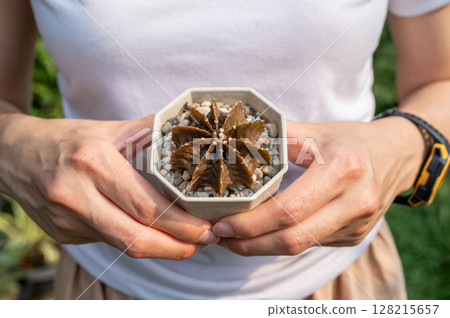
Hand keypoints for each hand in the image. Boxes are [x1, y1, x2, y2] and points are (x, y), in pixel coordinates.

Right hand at [0, 114, 217, 259]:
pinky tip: (155, 234)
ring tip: (188, 242)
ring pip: (122, 246)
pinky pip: (109, 242)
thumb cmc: (68, 138)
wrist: (14, 154)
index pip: (144, 205)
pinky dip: (137, 241)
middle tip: (205, 241)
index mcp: (92, 163)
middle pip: (135, 237)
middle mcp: (75, 194)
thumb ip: (150, 134)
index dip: (180, 224)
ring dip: (161, 249)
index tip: (206, 228)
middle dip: (177, 246)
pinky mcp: (63, 235)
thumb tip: (192, 136)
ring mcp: (66, 220)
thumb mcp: (109, 129)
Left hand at [212, 118, 423, 255]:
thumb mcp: (317, 131)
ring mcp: (358, 224)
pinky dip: (282, 242)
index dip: (252, 223)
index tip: (223, 223)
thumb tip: (236, 139)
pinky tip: (262, 233)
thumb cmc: (352, 140)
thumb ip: (279, 136)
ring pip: (300, 246)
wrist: (398, 155)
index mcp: (344, 169)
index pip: (290, 209)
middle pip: (293, 238)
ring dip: (262, 246)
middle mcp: (355, 202)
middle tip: (220, 235)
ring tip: (233, 238)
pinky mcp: (355, 236)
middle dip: (250, 243)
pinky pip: (310, 244)